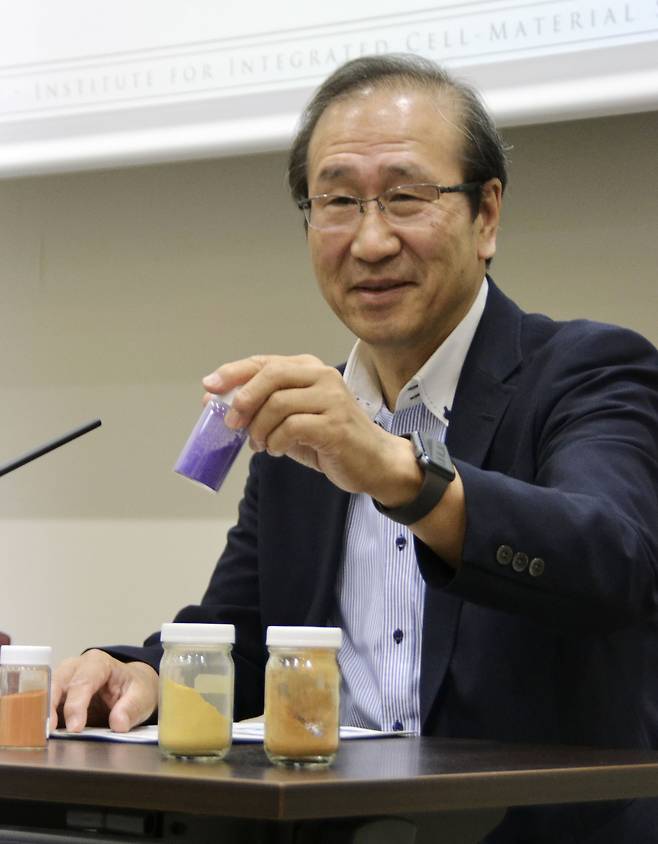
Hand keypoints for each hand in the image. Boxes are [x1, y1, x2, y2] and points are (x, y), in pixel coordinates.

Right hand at [51, 650, 158, 732]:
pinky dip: (43, 719)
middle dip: (51, 706)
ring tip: (43, 735)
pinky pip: (45, 705)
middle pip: (58, 683)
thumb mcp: (142, 696)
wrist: (131, 687)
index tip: (76, 727)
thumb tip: (118, 724)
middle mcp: (76, 668)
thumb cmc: (135, 688)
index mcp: (98, 663)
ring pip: (46, 692)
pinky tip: (44, 735)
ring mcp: (63, 680)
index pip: (83, 681)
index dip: (77, 705)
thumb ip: (132, 708)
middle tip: (49, 731)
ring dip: (43, 713)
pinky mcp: (57, 696)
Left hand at [202, 354, 421, 502]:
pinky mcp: (335, 424)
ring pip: (278, 404)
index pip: (263, 362)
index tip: (209, 386)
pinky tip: (277, 450)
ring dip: (259, 429)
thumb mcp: (291, 419)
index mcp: (309, 368)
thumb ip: (260, 408)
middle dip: (243, 400)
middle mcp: (321, 376)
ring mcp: (331, 398)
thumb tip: (216, 402)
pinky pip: (292, 427)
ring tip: (260, 445)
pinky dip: (276, 442)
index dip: (232, 373)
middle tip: (232, 424)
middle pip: (270, 375)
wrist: (373, 461)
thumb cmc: (329, 439)